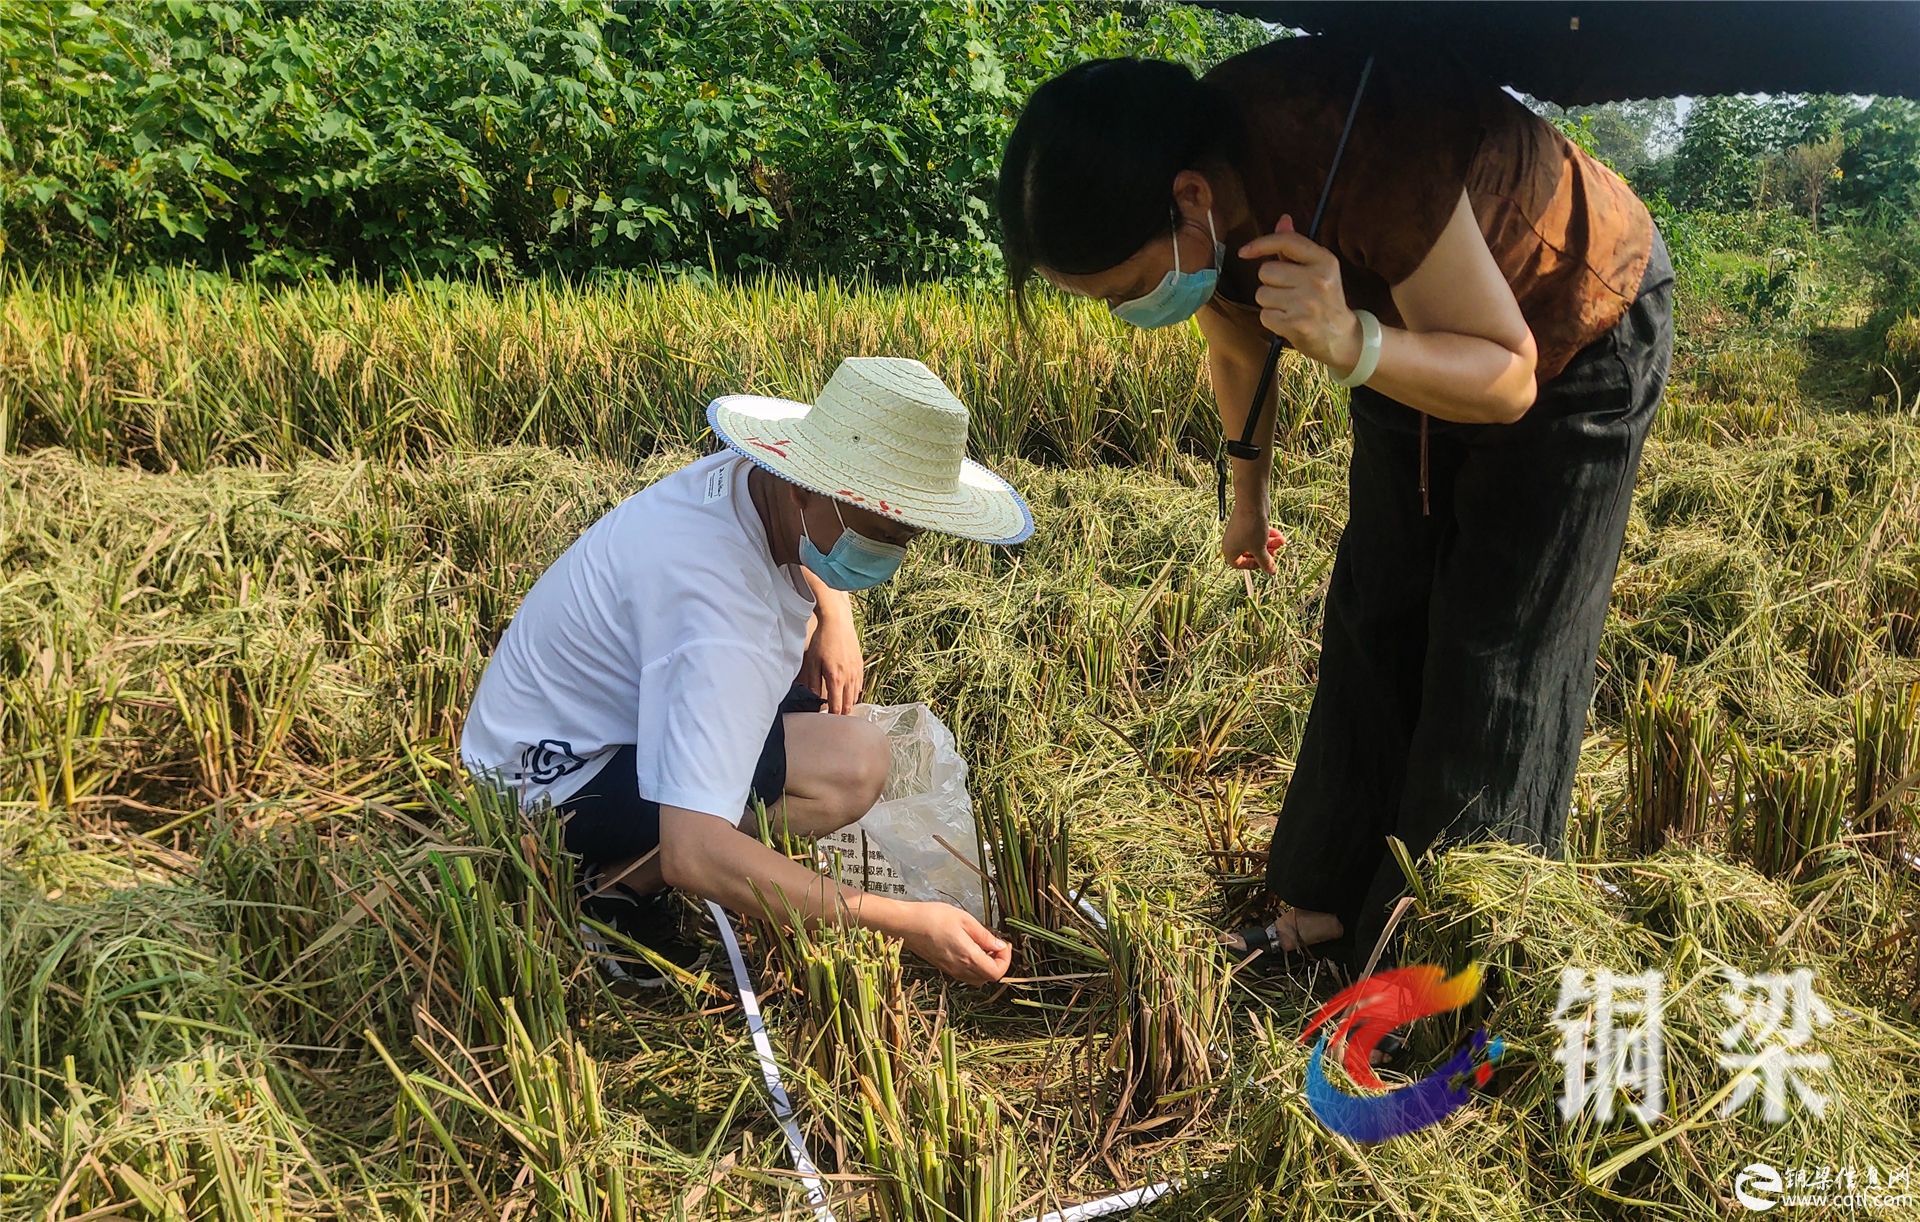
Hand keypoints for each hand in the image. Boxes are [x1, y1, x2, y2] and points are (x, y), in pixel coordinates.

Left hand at [800, 608, 863, 713]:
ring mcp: (857, 672)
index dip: (832, 718)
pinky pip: (859, 686)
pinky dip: (854, 694)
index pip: (836, 707)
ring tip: (840, 710)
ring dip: (848, 705)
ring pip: (855, 697)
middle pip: (848, 705)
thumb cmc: (822, 641)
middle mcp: (849, 678)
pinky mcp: (860, 666)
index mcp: (836, 679)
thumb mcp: (812, 662)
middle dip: (841, 715)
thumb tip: (814, 698)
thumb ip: (812, 682)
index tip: (826, 723)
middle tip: (833, 721)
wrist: (838, 623)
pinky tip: (848, 694)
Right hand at [898, 901, 1010, 984]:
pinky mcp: (943, 968)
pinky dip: (974, 966)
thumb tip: (1000, 946)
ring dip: (986, 966)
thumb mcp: (964, 919)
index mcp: (968, 957)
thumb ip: (984, 935)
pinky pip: (965, 975)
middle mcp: (960, 969)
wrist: (906, 925)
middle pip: (988, 978)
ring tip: (983, 946)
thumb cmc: (933, 917)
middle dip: (998, 963)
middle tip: (996, 944)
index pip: (996, 973)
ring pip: (977, 979)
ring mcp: (951, 971)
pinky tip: (970, 948)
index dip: (1006, 961)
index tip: (1004, 944)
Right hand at [1222, 499, 1282, 573]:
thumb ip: (1266, 562)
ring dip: (1271, 544)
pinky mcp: (1249, 524)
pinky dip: (1269, 535)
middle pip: (1251, 554)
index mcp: (1230, 550)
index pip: (1239, 564)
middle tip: (1277, 551)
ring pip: (1257, 543)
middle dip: (1266, 553)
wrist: (1252, 502)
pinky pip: (1259, 534)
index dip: (1254, 565)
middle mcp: (1233, 542)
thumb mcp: (1260, 548)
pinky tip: (1279, 535)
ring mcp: (1241, 532)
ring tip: (1282, 541)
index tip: (1265, 562)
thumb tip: (1272, 573)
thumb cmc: (1251, 527)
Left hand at [1240, 215, 1363, 372]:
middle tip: (1288, 292)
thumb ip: (1297, 247)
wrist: (1342, 338)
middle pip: (1266, 271)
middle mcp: (1317, 280)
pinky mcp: (1296, 325)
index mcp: (1324, 261)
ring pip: (1261, 294)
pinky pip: (1264, 315)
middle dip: (1269, 282)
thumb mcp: (1318, 269)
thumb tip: (1283, 220)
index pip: (1286, 242)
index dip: (1260, 244)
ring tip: (1289, 307)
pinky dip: (1271, 320)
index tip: (1244, 252)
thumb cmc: (1325, 300)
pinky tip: (1288, 321)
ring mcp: (1307, 303)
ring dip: (1269, 302)